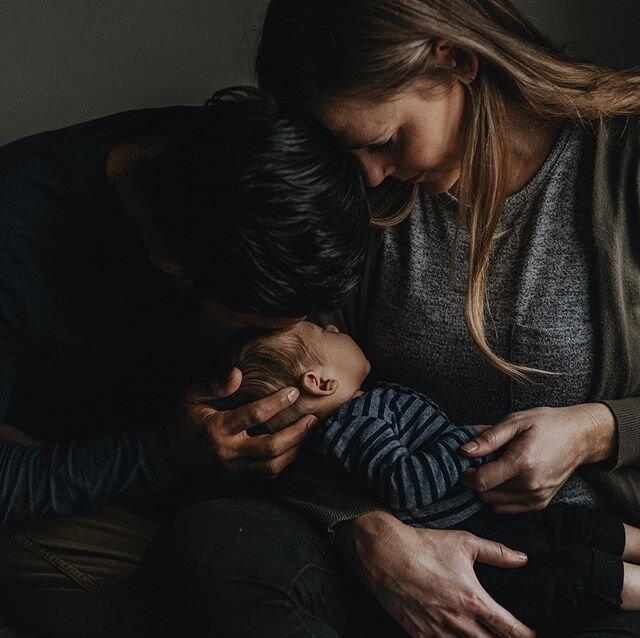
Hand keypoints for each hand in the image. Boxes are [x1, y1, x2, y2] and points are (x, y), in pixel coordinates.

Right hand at [172, 367, 316, 479]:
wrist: (168, 451)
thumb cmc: (184, 417)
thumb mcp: (194, 395)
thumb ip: (216, 384)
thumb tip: (237, 372)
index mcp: (217, 429)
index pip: (254, 416)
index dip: (277, 403)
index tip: (294, 392)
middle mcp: (227, 452)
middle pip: (270, 448)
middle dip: (296, 434)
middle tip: (312, 419)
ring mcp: (232, 469)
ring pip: (271, 467)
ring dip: (294, 451)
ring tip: (308, 433)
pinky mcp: (236, 478)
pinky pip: (265, 475)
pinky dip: (283, 463)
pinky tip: (294, 448)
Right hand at [335, 511, 533, 637]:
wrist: (385, 554)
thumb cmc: (425, 546)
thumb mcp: (464, 542)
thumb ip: (497, 553)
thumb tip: (523, 559)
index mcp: (473, 600)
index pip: (509, 629)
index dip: (525, 635)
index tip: (532, 635)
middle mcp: (459, 622)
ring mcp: (438, 632)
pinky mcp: (419, 635)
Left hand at [460, 403, 615, 512]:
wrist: (579, 437)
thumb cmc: (546, 424)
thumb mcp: (515, 421)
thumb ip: (488, 438)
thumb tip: (463, 451)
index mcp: (522, 463)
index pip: (481, 482)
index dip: (466, 474)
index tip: (464, 462)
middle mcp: (530, 485)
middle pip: (485, 495)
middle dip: (475, 480)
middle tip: (479, 462)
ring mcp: (537, 497)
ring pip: (494, 504)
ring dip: (487, 490)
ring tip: (494, 468)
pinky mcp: (540, 503)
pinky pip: (508, 508)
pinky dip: (500, 497)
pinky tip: (504, 478)